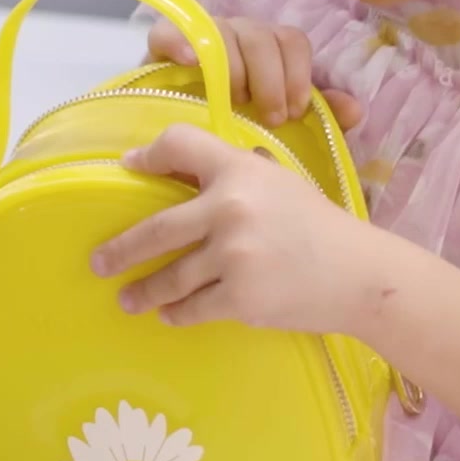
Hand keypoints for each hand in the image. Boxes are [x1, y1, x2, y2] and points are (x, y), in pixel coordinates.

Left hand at [91, 124, 370, 331]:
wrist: (360, 274)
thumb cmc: (319, 224)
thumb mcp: (281, 182)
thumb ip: (241, 172)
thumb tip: (196, 171)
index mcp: (239, 170)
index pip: (178, 145)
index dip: (148, 156)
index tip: (128, 169)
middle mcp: (229, 208)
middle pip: (156, 228)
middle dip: (121, 250)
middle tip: (99, 262)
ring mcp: (232, 256)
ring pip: (170, 278)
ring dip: (144, 292)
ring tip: (129, 299)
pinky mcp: (239, 298)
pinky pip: (192, 308)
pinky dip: (177, 314)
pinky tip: (170, 315)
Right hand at [146, 17, 362, 133]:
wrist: (181, 144)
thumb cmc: (239, 130)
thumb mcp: (283, 126)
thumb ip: (319, 116)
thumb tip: (355, 109)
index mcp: (269, 49)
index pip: (291, 40)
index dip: (299, 74)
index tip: (295, 111)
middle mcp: (237, 35)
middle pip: (260, 36)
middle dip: (270, 79)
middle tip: (270, 119)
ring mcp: (199, 37)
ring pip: (223, 32)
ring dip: (234, 69)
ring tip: (234, 104)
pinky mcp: (163, 47)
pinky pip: (169, 31)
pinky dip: (179, 42)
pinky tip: (189, 63)